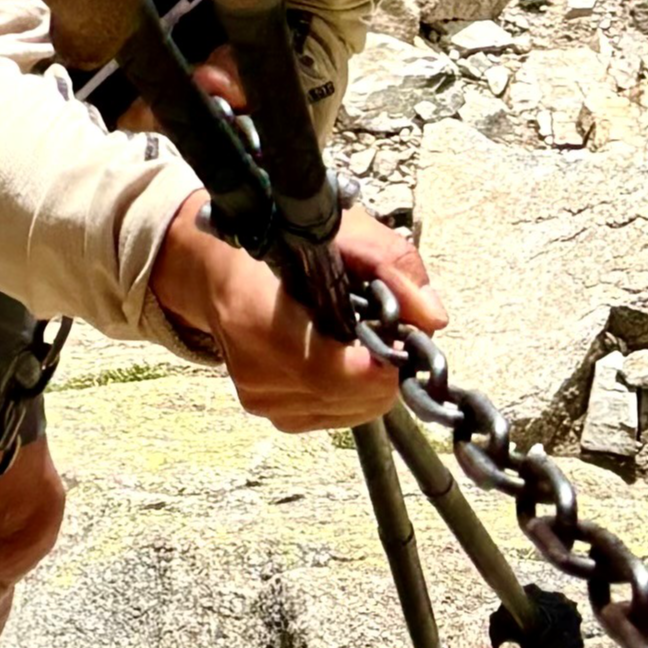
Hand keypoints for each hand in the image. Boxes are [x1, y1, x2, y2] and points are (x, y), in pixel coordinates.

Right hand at [152, 194, 442, 429]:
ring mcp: (259, 398)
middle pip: (353, 397)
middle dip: (383, 368)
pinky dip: (348, 391)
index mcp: (258, 319)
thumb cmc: (278, 242)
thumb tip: (432, 319)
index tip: (398, 333)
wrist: (216, 269)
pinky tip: (338, 356)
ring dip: (368, 380)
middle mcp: (255, 372)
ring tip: (355, 338)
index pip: (338, 371)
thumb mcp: (339, 232)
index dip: (383, 360)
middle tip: (381, 329)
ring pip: (349, 411)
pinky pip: (332, 416)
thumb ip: (390, 265)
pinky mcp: (267, 411)